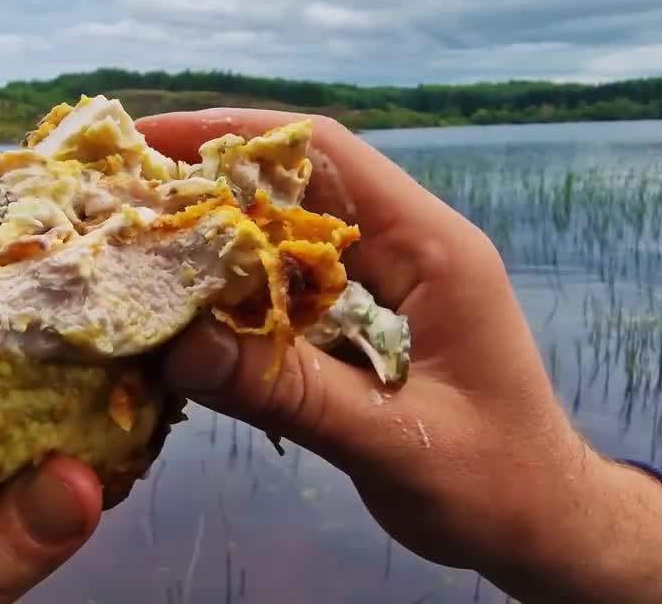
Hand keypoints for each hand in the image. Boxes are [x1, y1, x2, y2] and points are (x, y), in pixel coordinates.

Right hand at [137, 109, 661, 603]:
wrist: (546, 525)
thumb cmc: (495, 483)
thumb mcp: (396, 442)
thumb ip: (293, 394)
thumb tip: (178, 345)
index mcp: (433, 249)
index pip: (327, 155)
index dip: (238, 136)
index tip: (151, 139)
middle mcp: (408, 248)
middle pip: (297, 186)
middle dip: (209, 183)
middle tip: (116, 195)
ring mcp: (387, 283)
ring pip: (288, 237)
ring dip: (216, 238)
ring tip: (130, 245)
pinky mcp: (367, 321)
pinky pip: (291, 288)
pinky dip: (236, 292)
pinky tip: (182, 310)